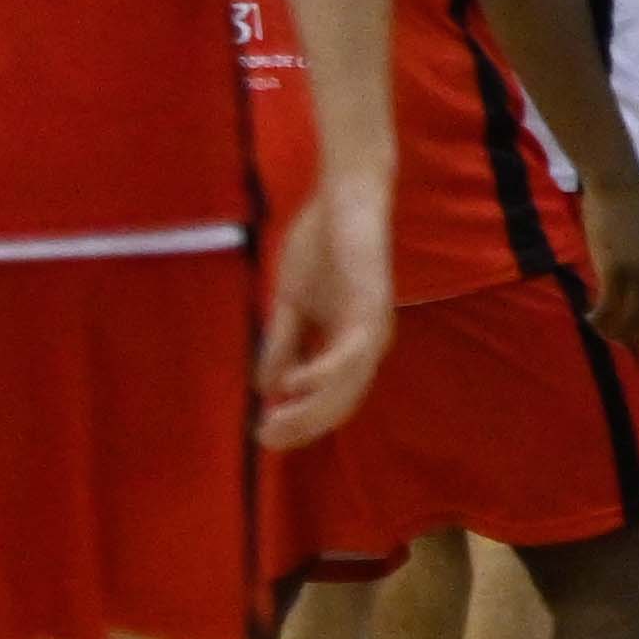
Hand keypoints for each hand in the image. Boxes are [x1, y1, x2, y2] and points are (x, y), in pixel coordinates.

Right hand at [254, 172, 395, 453]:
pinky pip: (352, 352)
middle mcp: (369, 343)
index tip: (265, 436)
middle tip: (265, 441)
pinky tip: (293, 385)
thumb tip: (267, 388)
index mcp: (352, 344)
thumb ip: (283, 343)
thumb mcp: (292, 304)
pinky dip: (323, 373)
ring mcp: (374, 326)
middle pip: (341, 402)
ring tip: (273, 424)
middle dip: (302, 426)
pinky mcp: (372, 305)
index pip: (332, 398)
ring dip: (309, 409)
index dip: (301, 421)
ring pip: (348, 386)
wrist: (344, 197)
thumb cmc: (321, 245)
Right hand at [577, 157, 638, 352]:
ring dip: (611, 331)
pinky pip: (608, 308)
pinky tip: (589, 315)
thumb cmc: (635, 217)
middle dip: (631, 338)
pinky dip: (598, 319)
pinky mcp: (615, 269)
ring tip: (598, 326)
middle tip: (613, 337)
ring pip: (628, 321)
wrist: (618, 188)